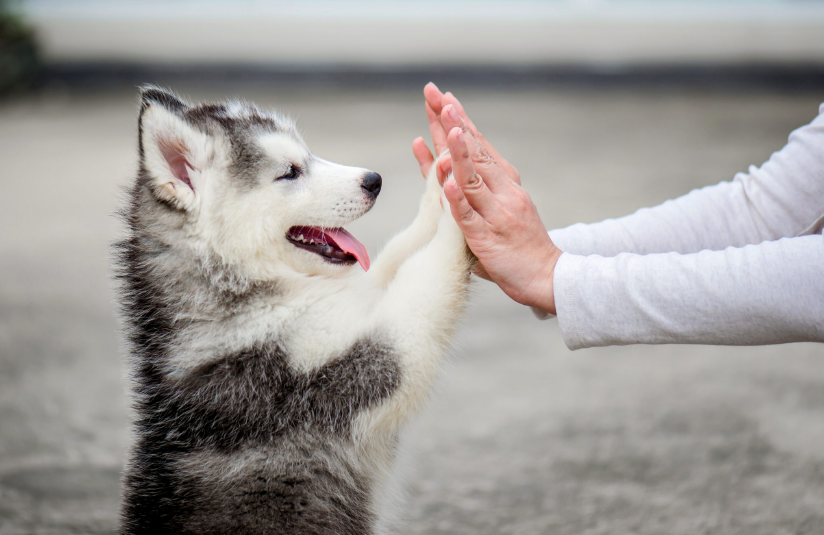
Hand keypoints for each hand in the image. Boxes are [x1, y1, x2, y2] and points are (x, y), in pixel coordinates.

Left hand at [413, 84, 562, 314]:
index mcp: (505, 183)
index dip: (460, 121)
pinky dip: (457, 200)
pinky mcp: (487, 238)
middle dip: (454, 123)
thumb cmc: (520, 244)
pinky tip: (446, 183)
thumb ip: (477, 190)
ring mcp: (496, 214)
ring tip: (446, 127)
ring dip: (458, 152)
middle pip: (474, 152)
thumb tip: (451, 170)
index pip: (478, 145)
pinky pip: (469, 217)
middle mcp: (503, 192)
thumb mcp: (501, 209)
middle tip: (438, 96)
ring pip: (473, 179)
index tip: (444, 97)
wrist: (548, 276)